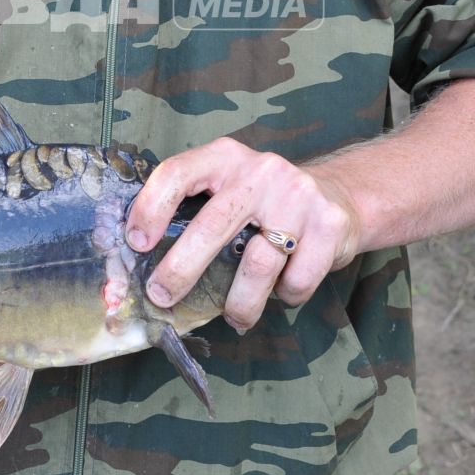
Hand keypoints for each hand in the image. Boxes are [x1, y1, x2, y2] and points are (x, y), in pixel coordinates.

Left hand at [124, 138, 366, 331]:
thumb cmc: (265, 203)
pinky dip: (285, 296)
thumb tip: (143, 259)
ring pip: (257, 264)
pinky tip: (282, 291)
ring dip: (240, 303)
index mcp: (225, 157)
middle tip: (162, 297)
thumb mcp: (229, 189)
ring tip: (235, 318)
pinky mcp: (329, 225)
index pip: (178, 173)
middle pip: (212, 224)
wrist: (337, 197)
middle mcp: (261, 170)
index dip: (150, 208)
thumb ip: (195, 210)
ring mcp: (297, 196)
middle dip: (181, 269)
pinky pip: (297, 280)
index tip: (136, 244)